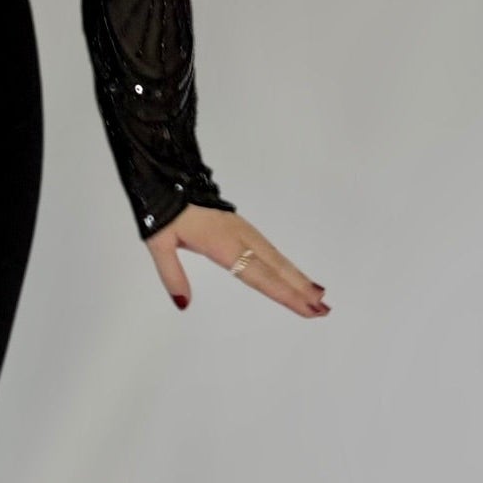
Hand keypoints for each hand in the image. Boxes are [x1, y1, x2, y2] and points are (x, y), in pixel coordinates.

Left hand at [146, 205, 328, 317]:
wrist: (167, 174)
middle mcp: (238, 236)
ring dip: (297, 276)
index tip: (306, 308)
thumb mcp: (159, 242)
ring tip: (319, 295)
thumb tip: (183, 304)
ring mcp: (242, 228)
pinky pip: (268, 248)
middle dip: (300, 288)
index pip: (259, 275)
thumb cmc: (163, 210)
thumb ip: (172, 274)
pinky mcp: (240, 224)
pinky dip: (284, 263)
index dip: (284, 293)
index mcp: (221, 243)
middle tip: (323, 308)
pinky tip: (292, 273)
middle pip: (275, 267)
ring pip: (275, 256)